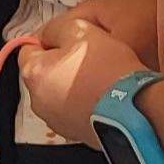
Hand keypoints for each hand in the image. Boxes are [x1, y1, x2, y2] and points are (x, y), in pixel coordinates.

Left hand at [19, 4, 153, 146]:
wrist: (136, 111)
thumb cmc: (107, 70)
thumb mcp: (81, 30)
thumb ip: (57, 29)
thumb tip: (48, 34)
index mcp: (34, 74)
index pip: (28, 48)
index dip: (48, 39)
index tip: (66, 38)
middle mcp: (38, 102)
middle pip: (43, 73)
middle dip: (60, 63)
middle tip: (87, 56)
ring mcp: (56, 121)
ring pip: (58, 93)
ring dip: (73, 84)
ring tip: (99, 77)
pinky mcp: (75, 134)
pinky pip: (74, 110)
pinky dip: (83, 102)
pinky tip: (102, 96)